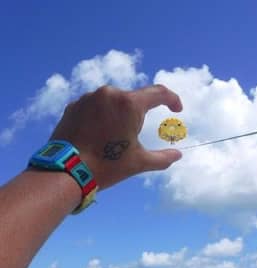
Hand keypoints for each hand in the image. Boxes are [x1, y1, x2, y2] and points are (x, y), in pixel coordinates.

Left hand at [50, 84, 182, 188]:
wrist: (66, 171)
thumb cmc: (107, 165)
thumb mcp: (139, 162)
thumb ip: (162, 158)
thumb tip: (178, 156)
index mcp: (129, 104)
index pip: (158, 93)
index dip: (172, 99)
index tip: (176, 109)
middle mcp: (109, 94)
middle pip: (133, 99)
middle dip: (139, 114)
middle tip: (134, 134)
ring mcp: (88, 98)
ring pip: (112, 101)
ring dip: (118, 114)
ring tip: (112, 136)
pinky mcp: (73, 105)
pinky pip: (95, 106)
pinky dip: (101, 116)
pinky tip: (97, 134)